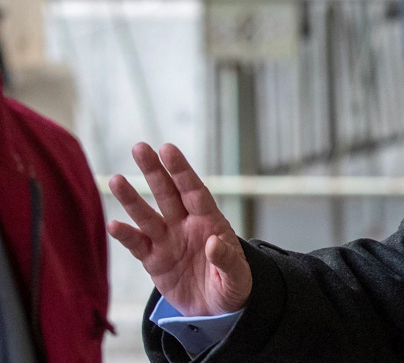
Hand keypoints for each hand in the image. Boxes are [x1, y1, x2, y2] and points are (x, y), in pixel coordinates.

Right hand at [107, 143, 251, 315]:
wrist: (216, 309)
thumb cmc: (232, 285)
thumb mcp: (237, 276)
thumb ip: (226, 259)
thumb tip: (213, 242)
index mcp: (210, 222)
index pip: (194, 191)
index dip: (181, 170)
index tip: (168, 148)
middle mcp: (186, 226)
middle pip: (167, 194)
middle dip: (154, 172)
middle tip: (139, 147)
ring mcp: (168, 242)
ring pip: (147, 216)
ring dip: (132, 199)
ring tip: (116, 180)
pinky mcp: (154, 261)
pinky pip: (138, 246)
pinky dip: (126, 236)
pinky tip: (113, 225)